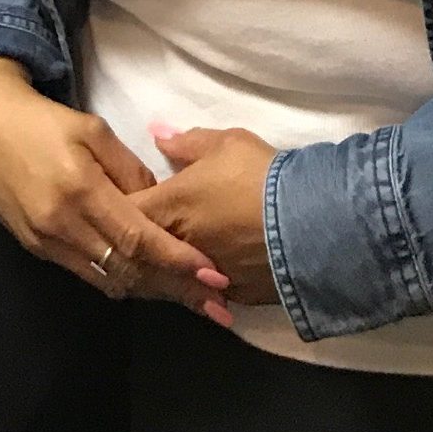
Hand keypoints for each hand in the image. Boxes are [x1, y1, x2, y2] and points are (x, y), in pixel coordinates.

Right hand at [0, 60, 232, 322]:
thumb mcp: (93, 130)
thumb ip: (129, 169)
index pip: (138, 239)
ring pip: (109, 281)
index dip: (178, 261)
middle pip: (128, 271)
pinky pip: (87, 275)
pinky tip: (148, 281)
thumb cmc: (42, 121)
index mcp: (81, 190)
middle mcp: (62, 226)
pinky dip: (121, 280)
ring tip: (192, 299)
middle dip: (175, 289)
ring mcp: (46, 243)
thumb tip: (161, 200)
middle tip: (215, 304)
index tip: (213, 274)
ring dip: (152, 292)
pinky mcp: (37, 250)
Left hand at [134, 125, 278, 306]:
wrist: (310, 219)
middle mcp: (176, 246)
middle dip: (145, 240)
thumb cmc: (260, 174)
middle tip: (156, 228)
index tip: (131, 198)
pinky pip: (207, 291)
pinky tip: (215, 271)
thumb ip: (186, 142)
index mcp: (169, 206)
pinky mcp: (229, 296)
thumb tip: (157, 135)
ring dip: (174, 265)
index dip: (122, 205)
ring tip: (186, 251)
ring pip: (173, 275)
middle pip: (143, 249)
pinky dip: (205, 282)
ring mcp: (202, 276)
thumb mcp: (226, 143)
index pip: (124, 210)